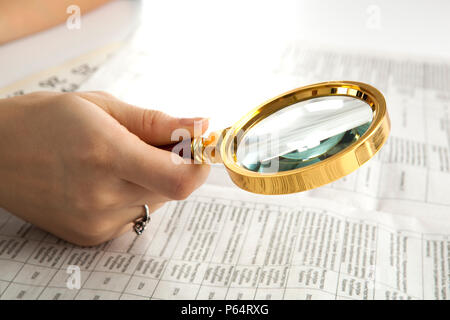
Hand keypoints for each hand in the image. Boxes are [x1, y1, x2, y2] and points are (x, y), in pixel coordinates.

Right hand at [0, 91, 209, 245]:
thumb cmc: (44, 121)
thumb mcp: (101, 107)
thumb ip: (156, 121)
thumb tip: (200, 125)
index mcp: (106, 154)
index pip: (180, 179)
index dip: (199, 165)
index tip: (199, 147)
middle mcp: (101, 195)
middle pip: (173, 190)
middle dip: (175, 166)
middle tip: (153, 143)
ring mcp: (96, 221)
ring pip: (155, 202)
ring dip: (153, 180)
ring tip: (119, 159)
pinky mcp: (91, 235)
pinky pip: (134, 215)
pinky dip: (133, 195)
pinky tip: (105, 179)